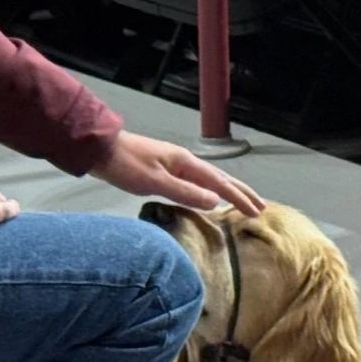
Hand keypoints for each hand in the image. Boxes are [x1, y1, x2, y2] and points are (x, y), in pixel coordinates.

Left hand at [90, 132, 263, 215]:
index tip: (256, 212)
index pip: (220, 184)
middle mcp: (184, 162)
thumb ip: (185, 192)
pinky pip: (196, 182)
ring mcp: (175, 165)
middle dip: (241, 192)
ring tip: (242, 201)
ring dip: (228, 191)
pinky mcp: (165, 170)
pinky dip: (210, 191)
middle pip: (220, 178)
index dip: (239, 198)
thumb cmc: (125, 165)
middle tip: (260, 206)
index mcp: (186, 163)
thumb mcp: (155, 182)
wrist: (100, 149)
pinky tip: (208, 197)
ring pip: (209, 180)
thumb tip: (216, 202)